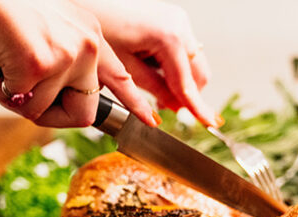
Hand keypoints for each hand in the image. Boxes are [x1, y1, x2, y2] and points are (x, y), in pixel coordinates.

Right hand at [0, 0, 157, 127]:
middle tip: (18, 94)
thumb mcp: (46, 35)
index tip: (148, 119)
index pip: (119, 75)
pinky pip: (20, 105)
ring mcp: (66, 56)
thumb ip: (62, 63)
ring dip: (12, 99)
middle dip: (47, 115)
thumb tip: (57, 102)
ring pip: (43, 111)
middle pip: (83, 113)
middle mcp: (86, 45)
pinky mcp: (39, 66)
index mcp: (89, 34)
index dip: (133, 101)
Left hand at [70, 0, 218, 126]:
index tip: (210, 123)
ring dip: (179, 80)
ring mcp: (178, 20)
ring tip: (153, 89)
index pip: (187, 83)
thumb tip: (174, 106)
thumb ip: (154, 89)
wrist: (87, 3)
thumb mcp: (125, 68)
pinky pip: (183, 50)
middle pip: (198, 72)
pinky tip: (152, 70)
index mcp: (169, 37)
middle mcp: (179, 25)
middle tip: (165, 108)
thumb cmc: (100, 30)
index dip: (197, 107)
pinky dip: (173, 66)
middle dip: (186, 94)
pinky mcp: (172, 19)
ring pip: (192, 62)